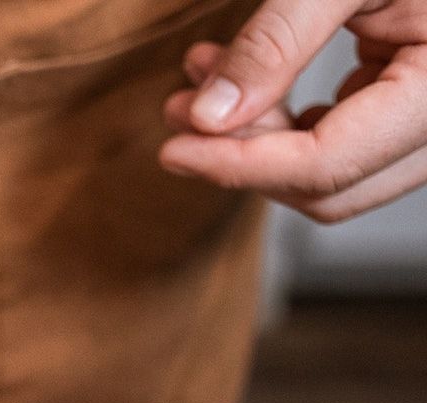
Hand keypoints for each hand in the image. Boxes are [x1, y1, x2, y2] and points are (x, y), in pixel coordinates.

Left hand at [159, 0, 426, 221]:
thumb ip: (277, 42)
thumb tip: (209, 117)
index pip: (329, 164)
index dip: (242, 165)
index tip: (172, 151)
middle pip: (328, 186)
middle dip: (242, 155)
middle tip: (180, 107)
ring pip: (329, 174)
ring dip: (254, 137)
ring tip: (199, 80)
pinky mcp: (407, 111)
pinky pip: (338, 143)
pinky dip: (281, 121)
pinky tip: (236, 81)